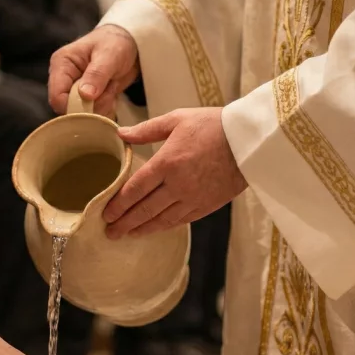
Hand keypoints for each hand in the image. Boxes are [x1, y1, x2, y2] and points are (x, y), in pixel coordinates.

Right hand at [48, 25, 138, 116]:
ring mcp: (73, 90)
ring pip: (81, 115)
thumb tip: (84, 95)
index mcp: (61, 64)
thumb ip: (96, 74)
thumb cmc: (116, 43)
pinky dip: (105, 109)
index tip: (96, 100)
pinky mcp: (84, 99)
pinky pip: (91, 116)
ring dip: (101, 106)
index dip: (75, 105)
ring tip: (111, 87)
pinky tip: (111, 94)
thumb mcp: (109, 55)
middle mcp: (63, 79)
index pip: (57, 97)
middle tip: (109, 89)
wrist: (129, 45)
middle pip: (68, 108)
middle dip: (92, 105)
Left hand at [103, 108, 245, 238]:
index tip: (105, 213)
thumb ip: (147, 130)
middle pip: (144, 210)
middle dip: (124, 223)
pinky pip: (180, 221)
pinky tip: (153, 229)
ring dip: (142, 229)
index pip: (135, 189)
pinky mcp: (207, 205)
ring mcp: (193, 198)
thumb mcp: (177, 119)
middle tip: (110, 232)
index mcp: (167, 162)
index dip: (118, 204)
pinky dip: (164, 227)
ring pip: (161, 220)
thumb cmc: (212, 125)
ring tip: (127, 235)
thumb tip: (120, 133)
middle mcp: (177, 185)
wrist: (249, 141)